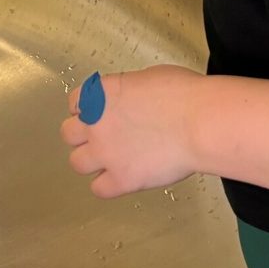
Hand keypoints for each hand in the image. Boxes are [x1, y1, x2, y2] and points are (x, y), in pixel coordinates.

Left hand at [59, 66, 206, 198]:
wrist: (200, 123)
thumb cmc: (183, 94)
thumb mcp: (148, 78)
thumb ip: (128, 92)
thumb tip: (131, 103)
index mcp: (100, 94)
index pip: (75, 103)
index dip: (87, 110)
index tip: (99, 114)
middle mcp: (94, 123)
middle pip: (68, 134)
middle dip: (84, 136)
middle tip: (105, 138)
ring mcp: (105, 154)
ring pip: (77, 163)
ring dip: (92, 162)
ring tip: (113, 161)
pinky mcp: (121, 179)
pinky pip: (99, 189)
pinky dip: (109, 186)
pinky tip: (124, 179)